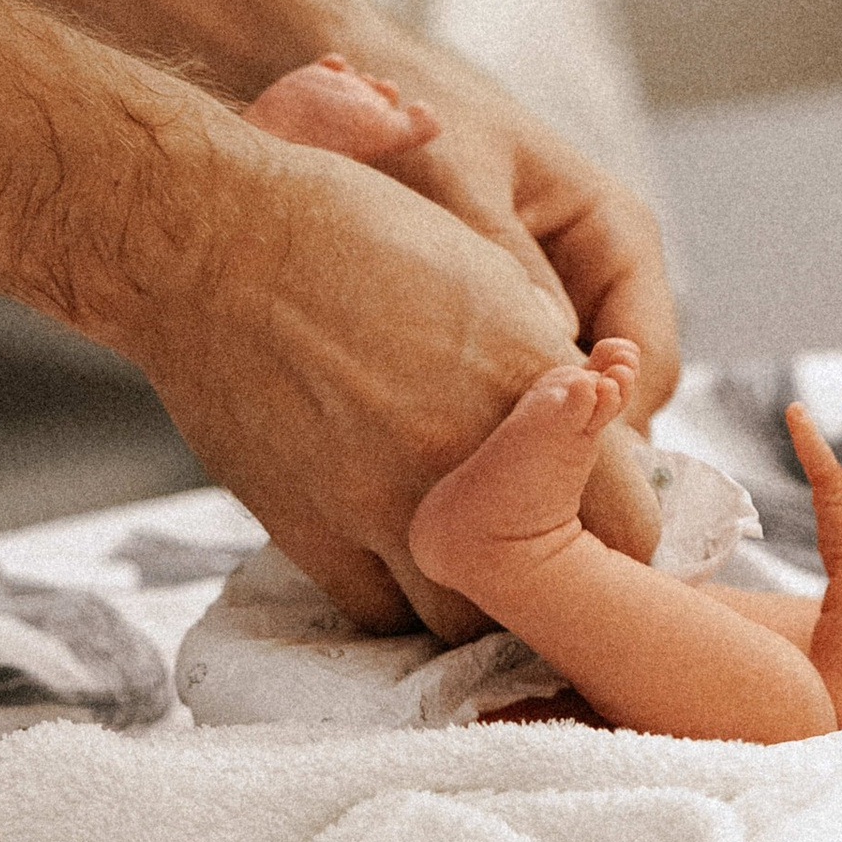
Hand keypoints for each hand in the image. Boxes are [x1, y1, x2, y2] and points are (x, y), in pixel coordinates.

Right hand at [130, 106, 595, 635]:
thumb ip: (545, 356)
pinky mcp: (311, 529)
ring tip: (472, 555)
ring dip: (482, 595)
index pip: (634, 510)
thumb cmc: (345, 223)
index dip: (626, 519)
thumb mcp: (481, 263)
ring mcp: (386, 501)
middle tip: (550, 549)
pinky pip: (381, 613)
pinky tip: (397, 551)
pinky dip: (398, 592)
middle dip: (565, 571)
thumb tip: (596, 415)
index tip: (606, 511)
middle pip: (564, 582)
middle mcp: (468, 450)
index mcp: (529, 373)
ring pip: (471, 618)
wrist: (208, 236)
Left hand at [345, 34, 679, 560]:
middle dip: (574, 460)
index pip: (646, 362)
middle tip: (512, 520)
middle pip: (618, 402)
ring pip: (570, 410)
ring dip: (529, 451)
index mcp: (616, 233)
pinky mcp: (510, 330)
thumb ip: (500, 258)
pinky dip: (491, 430)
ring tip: (469, 504)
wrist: (358, 86)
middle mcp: (602, 277)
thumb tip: (545, 351)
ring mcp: (559, 306)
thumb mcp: (457, 182)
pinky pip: (521, 398)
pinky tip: (438, 463)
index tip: (556, 488)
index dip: (610, 432)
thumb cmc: (414, 122)